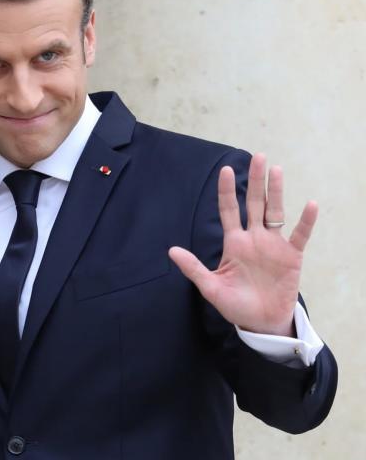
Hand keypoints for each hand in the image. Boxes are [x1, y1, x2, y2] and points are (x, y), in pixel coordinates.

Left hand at [168, 153, 317, 336]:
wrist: (260, 323)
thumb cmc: (235, 304)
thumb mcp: (211, 286)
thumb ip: (193, 268)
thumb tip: (171, 251)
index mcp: (234, 242)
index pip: (229, 210)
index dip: (227, 191)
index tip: (225, 170)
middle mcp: (254, 238)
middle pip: (254, 203)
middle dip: (256, 181)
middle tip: (258, 157)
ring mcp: (273, 245)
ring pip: (276, 212)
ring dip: (276, 192)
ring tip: (276, 169)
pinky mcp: (292, 256)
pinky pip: (299, 235)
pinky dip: (305, 221)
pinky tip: (309, 204)